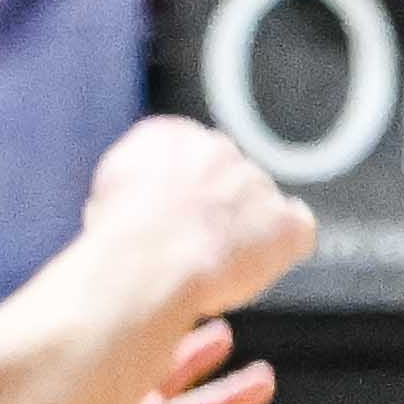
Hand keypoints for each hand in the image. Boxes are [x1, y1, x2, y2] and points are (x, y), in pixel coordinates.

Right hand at [78, 113, 319, 328]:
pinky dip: (284, 250)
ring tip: (217, 267)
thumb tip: (131, 201)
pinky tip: (260, 266)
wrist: (150, 260)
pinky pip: (298, 231)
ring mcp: (256, 184)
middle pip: (228, 179)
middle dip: (218, 211)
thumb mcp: (105, 196)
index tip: (177, 217)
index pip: (189, 156)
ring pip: (260, 206)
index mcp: (170, 136)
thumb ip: (131, 187)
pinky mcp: (284, 223)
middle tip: (197, 247)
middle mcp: (218, 150)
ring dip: (247, 233)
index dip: (185, 193)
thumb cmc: (121, 240)